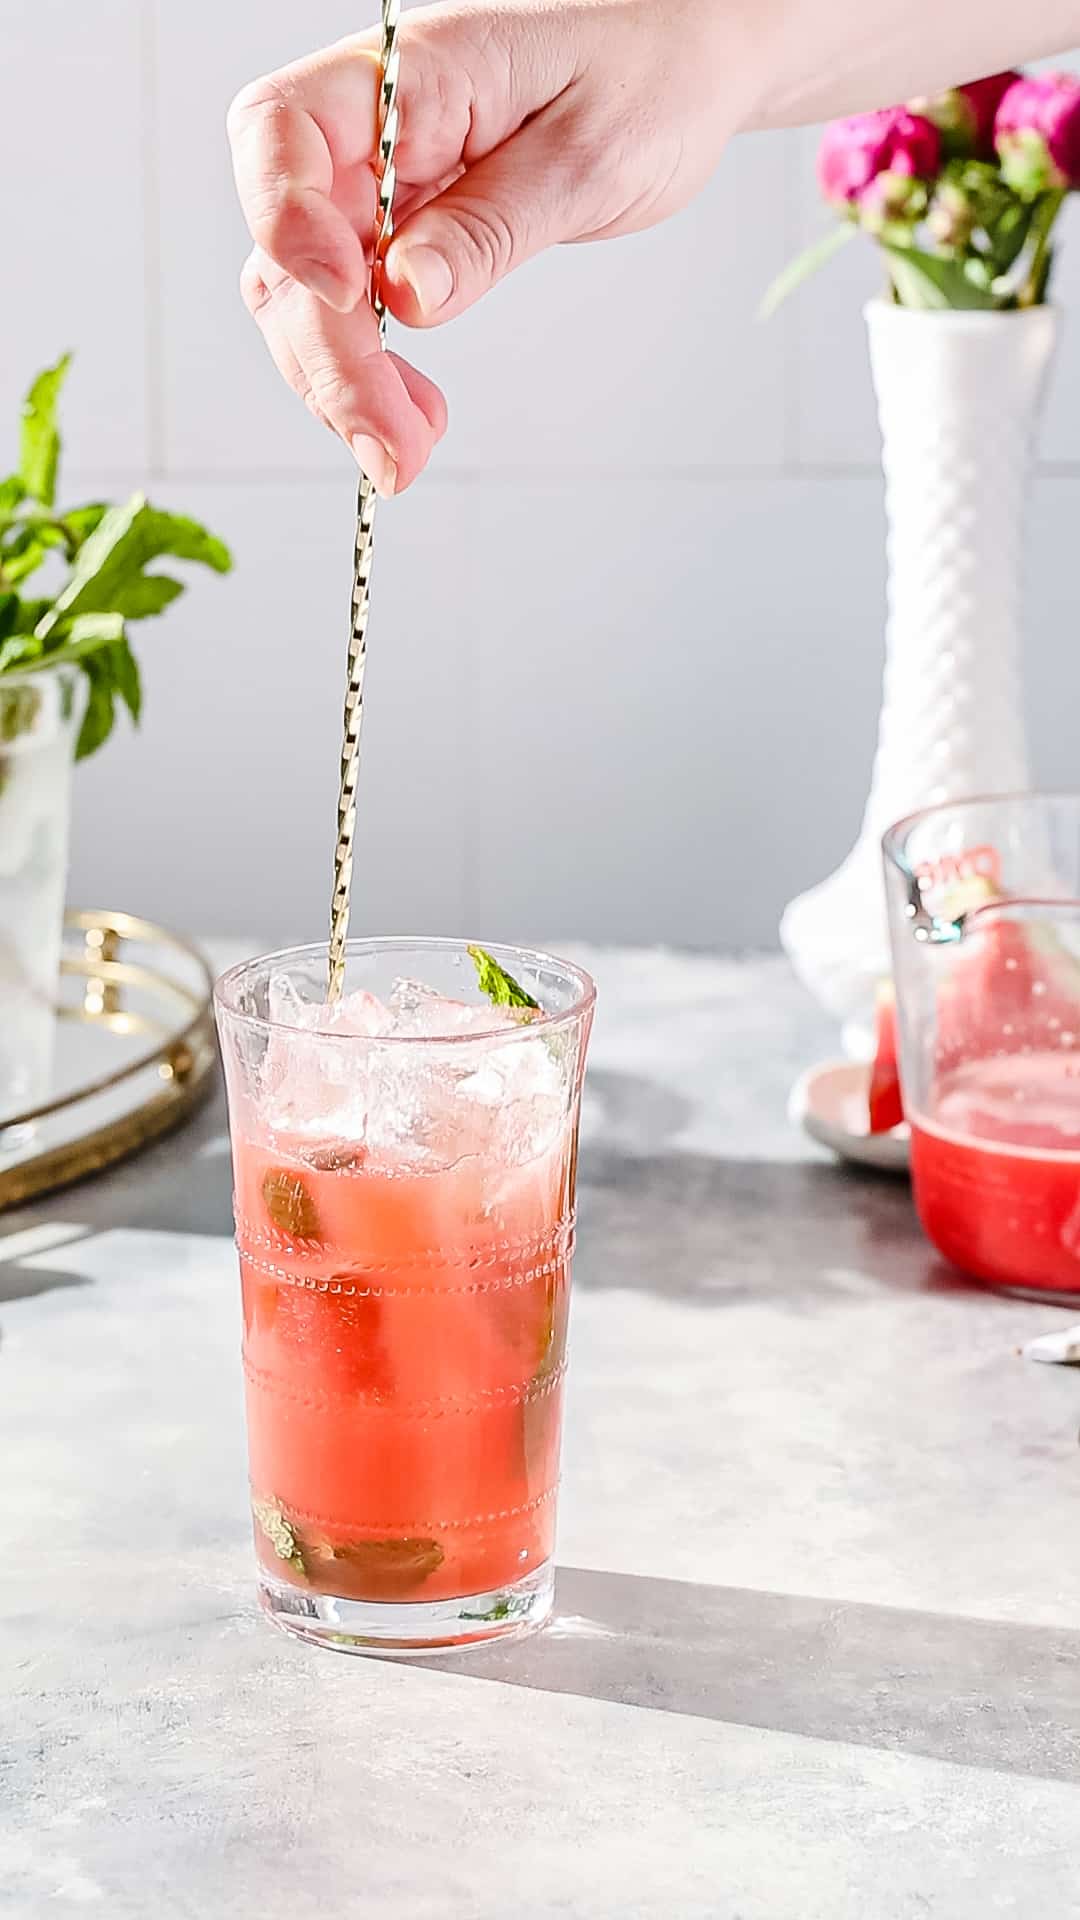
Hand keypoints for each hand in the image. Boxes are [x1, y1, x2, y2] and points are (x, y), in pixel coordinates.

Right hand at [227, 0, 741, 494]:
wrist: (680, 59)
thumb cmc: (647, 73)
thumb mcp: (591, 153)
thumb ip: (492, 225)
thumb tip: (407, 296)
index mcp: (412, 76)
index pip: (284, 128)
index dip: (285, 217)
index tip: (348, 298)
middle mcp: (372, 130)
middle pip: (288, 246)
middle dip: (330, 357)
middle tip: (391, 445)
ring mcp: (378, 186)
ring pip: (302, 296)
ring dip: (340, 386)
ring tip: (406, 450)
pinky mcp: (397, 233)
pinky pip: (349, 313)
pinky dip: (366, 376)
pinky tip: (412, 414)